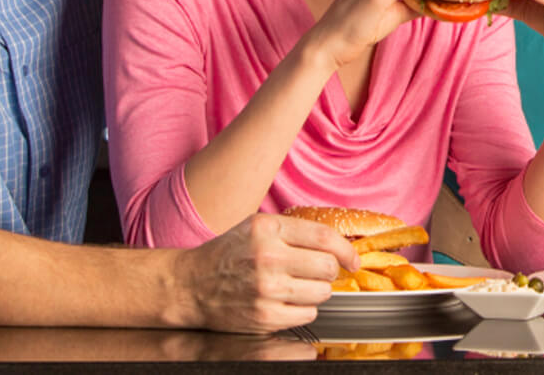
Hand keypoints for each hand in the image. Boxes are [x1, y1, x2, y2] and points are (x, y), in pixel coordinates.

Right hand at [175, 213, 357, 332]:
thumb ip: (295, 232)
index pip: (325, 237)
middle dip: (328, 271)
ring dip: (317, 291)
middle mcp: (267, 257)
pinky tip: (286, 301)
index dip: (346, 250)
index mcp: (268, 229)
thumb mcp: (257, 227)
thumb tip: (340, 247)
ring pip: (322, 293)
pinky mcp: (264, 316)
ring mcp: (266, 289)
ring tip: (297, 286)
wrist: (190, 285)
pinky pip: (308, 314)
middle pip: (327, 267)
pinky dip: (303, 309)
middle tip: (315, 272)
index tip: (352, 260)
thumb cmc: (228, 254)